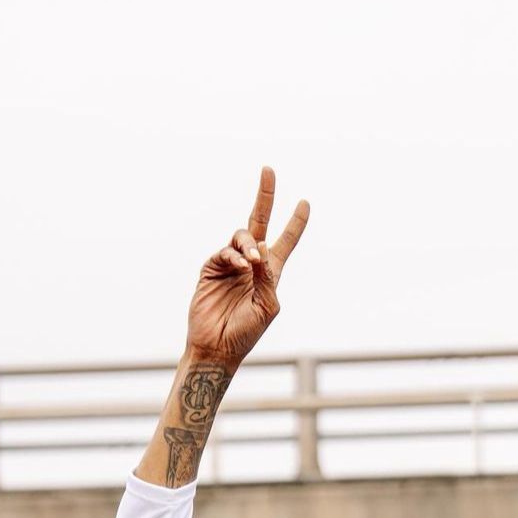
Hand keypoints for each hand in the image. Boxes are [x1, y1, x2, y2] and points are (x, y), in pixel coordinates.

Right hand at [186, 166, 309, 369]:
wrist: (218, 347)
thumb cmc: (246, 332)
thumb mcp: (267, 306)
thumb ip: (268, 277)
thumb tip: (261, 249)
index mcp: (270, 274)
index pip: (285, 242)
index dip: (295, 224)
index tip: (306, 203)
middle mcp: (251, 264)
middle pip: (260, 223)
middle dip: (265, 197)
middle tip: (268, 169)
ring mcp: (230, 264)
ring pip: (242, 236)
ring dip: (249, 244)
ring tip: (253, 261)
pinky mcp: (212, 267)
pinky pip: (225, 251)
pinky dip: (235, 255)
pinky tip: (242, 266)